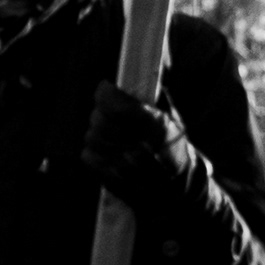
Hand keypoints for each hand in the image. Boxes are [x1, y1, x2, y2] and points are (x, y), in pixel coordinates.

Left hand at [80, 86, 201, 211]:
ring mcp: (123, 165)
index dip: (105, 93)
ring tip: (107, 133)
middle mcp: (139, 145)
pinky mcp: (110, 179)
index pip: (117, 105)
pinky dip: (92, 151)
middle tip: (106, 112)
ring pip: (91, 137)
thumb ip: (159, 100)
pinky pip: (87, 156)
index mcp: (155, 128)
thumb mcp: (174, 123)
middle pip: (100, 119)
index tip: (105, 88)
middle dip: (100, 112)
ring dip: (96, 132)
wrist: (176, 192)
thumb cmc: (175, 152)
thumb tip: (154, 72)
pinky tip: (103, 150)